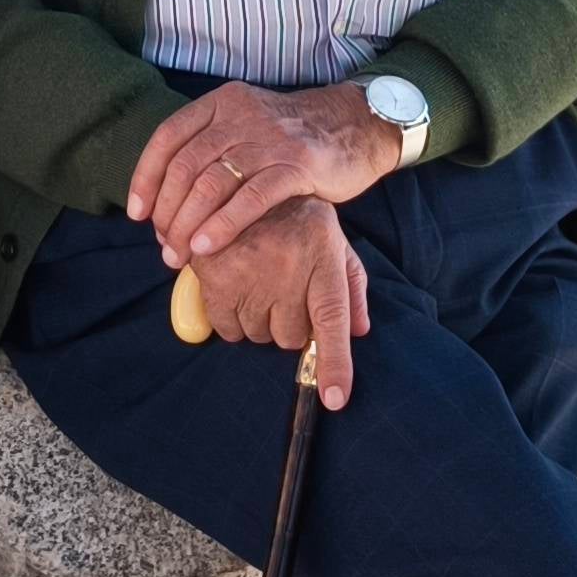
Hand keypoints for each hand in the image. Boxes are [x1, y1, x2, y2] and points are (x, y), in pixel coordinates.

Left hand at [130, 80, 397, 267]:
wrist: (355, 126)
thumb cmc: (291, 139)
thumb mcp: (246, 127)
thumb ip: (211, 149)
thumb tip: (165, 199)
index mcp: (222, 104)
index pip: (168, 137)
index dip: (146, 177)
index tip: (138, 213)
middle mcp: (241, 116)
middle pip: (186, 165)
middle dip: (167, 211)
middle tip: (164, 245)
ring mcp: (269, 139)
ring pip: (212, 184)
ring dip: (189, 225)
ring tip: (180, 255)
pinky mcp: (297, 165)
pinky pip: (251, 198)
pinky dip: (223, 225)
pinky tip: (208, 247)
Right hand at [182, 195, 372, 410]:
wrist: (241, 177)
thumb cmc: (296, 217)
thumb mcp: (332, 241)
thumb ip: (351, 285)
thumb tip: (360, 331)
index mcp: (323, 259)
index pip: (333, 323)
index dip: (335, 366)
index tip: (335, 399)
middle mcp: (290, 270)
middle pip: (291, 337)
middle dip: (289, 324)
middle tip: (284, 292)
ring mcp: (251, 275)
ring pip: (259, 335)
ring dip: (260, 322)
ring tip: (259, 285)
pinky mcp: (216, 279)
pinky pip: (228, 328)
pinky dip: (233, 320)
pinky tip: (236, 290)